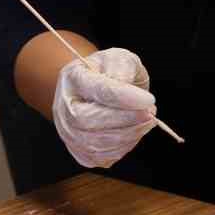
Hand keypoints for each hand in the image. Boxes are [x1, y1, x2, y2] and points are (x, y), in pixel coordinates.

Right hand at [52, 47, 160, 167]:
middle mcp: (64, 108)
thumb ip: (122, 66)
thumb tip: (124, 83)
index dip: (124, 97)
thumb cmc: (108, 73)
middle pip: (89, 121)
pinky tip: (134, 131)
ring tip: (147, 120)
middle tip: (151, 113)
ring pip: (96, 143)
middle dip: (126, 119)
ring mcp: (68, 132)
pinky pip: (102, 157)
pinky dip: (124, 147)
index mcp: (73, 78)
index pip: (96, 90)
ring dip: (129, 134)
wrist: (95, 91)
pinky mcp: (80, 151)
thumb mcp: (118, 58)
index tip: (148, 99)